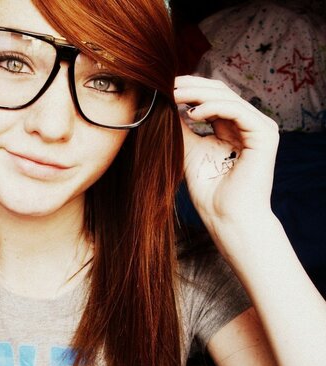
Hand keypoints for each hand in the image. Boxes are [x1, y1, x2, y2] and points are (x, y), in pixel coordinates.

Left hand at [174, 75, 279, 225]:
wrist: (226, 217)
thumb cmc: (209, 191)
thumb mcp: (188, 150)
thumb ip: (181, 127)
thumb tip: (164, 104)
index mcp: (233, 127)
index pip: (212, 98)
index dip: (189, 89)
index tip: (164, 86)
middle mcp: (248, 124)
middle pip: (220, 92)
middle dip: (192, 86)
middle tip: (166, 84)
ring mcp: (259, 128)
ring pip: (228, 97)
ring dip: (198, 94)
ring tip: (174, 95)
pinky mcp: (265, 134)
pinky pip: (237, 111)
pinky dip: (213, 108)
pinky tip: (192, 113)